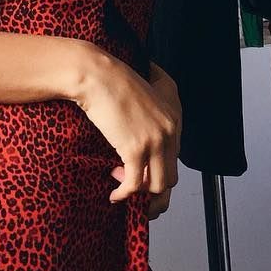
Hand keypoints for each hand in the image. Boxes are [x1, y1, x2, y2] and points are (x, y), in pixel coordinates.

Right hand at [72, 49, 181, 209]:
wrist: (95, 75)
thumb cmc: (111, 80)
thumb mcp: (142, 93)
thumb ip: (151, 114)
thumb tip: (141, 137)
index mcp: (173, 117)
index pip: (175, 156)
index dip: (157, 168)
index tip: (139, 170)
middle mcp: (169, 130)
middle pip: (170, 176)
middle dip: (151, 189)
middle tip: (132, 185)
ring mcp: (154, 141)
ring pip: (158, 185)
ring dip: (139, 193)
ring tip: (120, 185)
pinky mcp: (135, 149)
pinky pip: (134, 184)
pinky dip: (124, 194)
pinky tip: (114, 195)